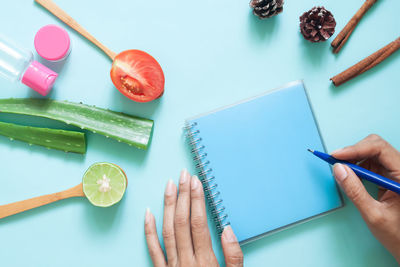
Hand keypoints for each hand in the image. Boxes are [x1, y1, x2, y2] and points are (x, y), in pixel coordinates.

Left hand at [144, 169, 243, 266]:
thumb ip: (233, 256)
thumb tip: (228, 230)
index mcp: (205, 261)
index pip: (199, 223)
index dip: (197, 200)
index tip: (196, 182)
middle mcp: (186, 261)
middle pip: (182, 222)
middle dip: (183, 195)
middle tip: (183, 176)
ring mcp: (172, 266)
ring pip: (168, 230)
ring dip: (168, 205)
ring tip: (170, 186)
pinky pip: (154, 250)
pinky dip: (149, 231)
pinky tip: (148, 213)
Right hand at [332, 134, 399, 261]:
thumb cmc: (398, 235)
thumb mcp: (373, 215)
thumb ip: (355, 191)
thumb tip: (339, 170)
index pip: (380, 149)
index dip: (356, 149)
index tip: (336, 156)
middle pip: (376, 146)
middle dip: (354, 151)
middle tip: (335, 161)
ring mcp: (397, 172)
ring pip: (373, 153)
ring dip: (354, 158)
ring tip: (341, 170)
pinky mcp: (391, 176)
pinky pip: (372, 163)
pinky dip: (358, 166)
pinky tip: (350, 175)